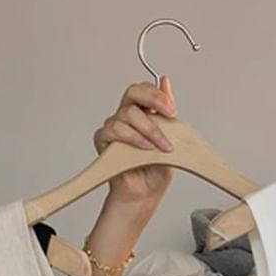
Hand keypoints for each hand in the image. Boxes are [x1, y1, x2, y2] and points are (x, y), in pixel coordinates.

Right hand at [93, 77, 176, 203]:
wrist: (146, 194)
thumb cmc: (155, 170)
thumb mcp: (171, 138)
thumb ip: (166, 111)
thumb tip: (165, 81)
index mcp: (143, 113)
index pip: (144, 90)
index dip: (157, 94)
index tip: (172, 110)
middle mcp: (126, 117)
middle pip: (133, 93)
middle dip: (154, 100)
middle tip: (169, 116)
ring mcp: (114, 128)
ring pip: (127, 114)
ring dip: (149, 130)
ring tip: (161, 146)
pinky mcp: (103, 141)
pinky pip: (114, 130)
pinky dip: (133, 138)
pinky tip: (144, 148)